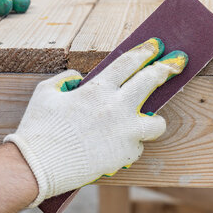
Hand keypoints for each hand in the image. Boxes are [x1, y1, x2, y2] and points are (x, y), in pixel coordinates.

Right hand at [4, 38, 187, 206]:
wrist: (36, 167)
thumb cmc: (38, 129)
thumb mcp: (45, 93)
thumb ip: (65, 79)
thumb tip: (79, 78)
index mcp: (97, 89)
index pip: (129, 63)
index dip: (145, 51)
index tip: (157, 45)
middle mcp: (116, 107)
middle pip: (151, 81)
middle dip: (167, 68)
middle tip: (176, 63)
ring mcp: (124, 132)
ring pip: (158, 123)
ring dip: (154, 121)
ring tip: (147, 121)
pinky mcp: (124, 155)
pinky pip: (137, 147)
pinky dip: (129, 146)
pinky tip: (116, 148)